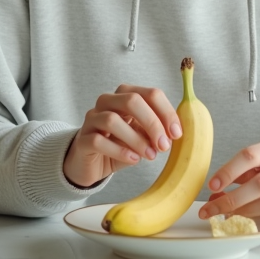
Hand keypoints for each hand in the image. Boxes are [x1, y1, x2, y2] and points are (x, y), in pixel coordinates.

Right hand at [63, 84, 182, 187]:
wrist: (91, 164)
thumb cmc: (120, 146)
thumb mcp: (142, 137)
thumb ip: (155, 131)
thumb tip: (173, 134)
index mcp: (125, 96)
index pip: (150, 94)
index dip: (166, 112)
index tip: (176, 134)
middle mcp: (107, 102)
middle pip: (131, 100)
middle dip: (152, 123)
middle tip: (164, 145)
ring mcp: (92, 119)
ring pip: (112, 120)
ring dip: (136, 139)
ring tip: (150, 156)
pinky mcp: (83, 140)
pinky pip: (98, 141)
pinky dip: (119, 151)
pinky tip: (133, 160)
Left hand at [197, 138, 259, 225]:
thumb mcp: (256, 164)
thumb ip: (236, 175)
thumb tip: (214, 195)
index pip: (250, 156)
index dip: (228, 171)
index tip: (212, 186)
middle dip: (233, 199)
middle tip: (213, 208)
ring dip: (244, 211)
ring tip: (227, 214)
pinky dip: (257, 219)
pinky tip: (243, 219)